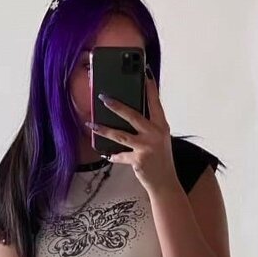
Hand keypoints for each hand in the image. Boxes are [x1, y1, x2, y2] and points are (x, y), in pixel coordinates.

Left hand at [86, 72, 178, 196]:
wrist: (165, 183)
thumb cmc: (161, 160)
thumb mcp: (159, 139)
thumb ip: (148, 126)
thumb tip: (129, 113)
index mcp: (161, 126)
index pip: (155, 102)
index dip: (150, 87)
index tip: (145, 73)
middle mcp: (155, 134)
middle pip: (133, 115)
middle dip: (116, 105)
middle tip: (103, 97)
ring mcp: (146, 147)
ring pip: (120, 135)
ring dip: (104, 129)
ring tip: (92, 124)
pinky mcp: (138, 160)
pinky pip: (120, 155)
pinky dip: (113, 156)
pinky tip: (107, 154)